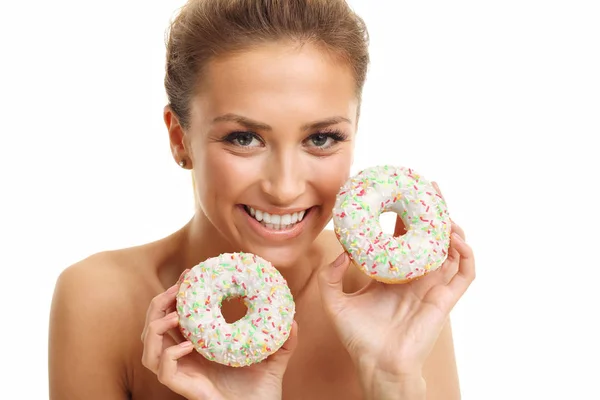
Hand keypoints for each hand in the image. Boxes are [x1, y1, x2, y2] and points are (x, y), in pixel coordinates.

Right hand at [141, 270, 298, 399]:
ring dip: (156, 328)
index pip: (175, 316)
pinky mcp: (184, 388)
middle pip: (153, 328)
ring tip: (175, 315)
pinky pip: (164, 372)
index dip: (175, 295)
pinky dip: (169, 356)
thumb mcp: (273, 358)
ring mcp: (183, 374)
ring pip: (149, 351)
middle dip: (159, 305)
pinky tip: (187, 346)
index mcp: (199, 345)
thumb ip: (283, 339)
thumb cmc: (261, 391)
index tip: (188, 274)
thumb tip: (292, 319)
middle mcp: (185, 358)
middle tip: (177, 288)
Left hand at [318, 183, 474, 391]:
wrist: (377, 365)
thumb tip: (341, 252)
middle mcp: (416, 275)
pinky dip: (466, 255)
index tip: (403, 191)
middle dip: (434, 211)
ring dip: (452, 229)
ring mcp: (433, 286)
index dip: (406, 212)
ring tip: (445, 212)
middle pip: (430, 235)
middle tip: (431, 188)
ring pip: (452, 250)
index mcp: (394, 272)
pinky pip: (464, 274)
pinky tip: (456, 239)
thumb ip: (330, 276)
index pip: (404, 234)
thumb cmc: (359, 337)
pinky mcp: (445, 300)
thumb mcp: (335, 301)